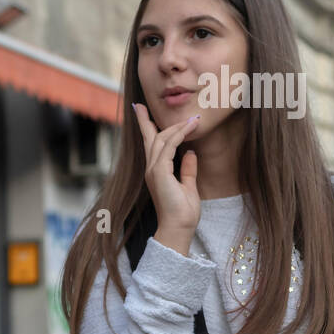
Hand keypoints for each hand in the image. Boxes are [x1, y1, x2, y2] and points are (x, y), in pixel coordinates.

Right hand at [132, 103, 199, 246]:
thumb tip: (190, 153)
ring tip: (193, 119)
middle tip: (142, 105)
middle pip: (148, 138)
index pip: (150, 145)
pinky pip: (169, 146)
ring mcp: (153, 170)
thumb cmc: (183, 212)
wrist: (178, 228)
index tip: (141, 112)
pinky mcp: (159, 172)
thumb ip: (187, 169)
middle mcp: (151, 169)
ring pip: (161, 139)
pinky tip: (191, 127)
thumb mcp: (188, 186)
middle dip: (145, 120)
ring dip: (177, 126)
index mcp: (156, 172)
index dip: (146, 128)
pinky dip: (179, 134)